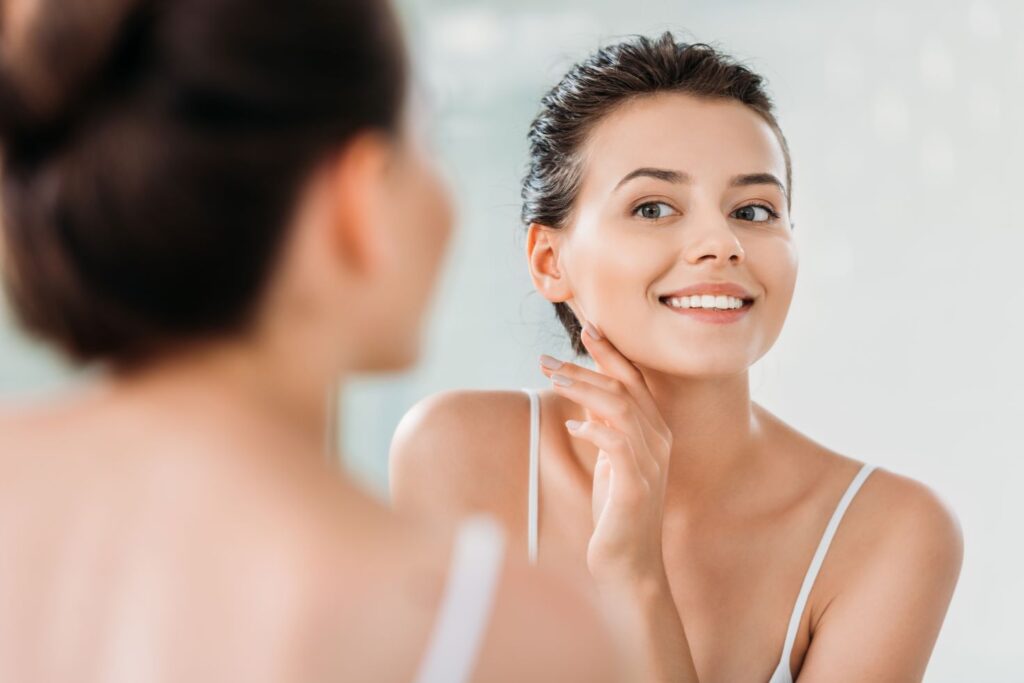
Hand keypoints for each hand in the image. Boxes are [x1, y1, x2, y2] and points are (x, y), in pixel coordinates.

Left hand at [539, 321, 672, 586]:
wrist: (629, 564)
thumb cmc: (616, 511)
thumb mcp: (611, 461)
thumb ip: (605, 428)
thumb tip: (584, 398)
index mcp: (654, 430)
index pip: (634, 379)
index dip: (610, 352)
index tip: (586, 326)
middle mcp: (659, 440)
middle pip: (623, 386)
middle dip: (585, 366)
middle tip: (547, 357)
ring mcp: (651, 462)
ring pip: (618, 407)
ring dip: (582, 388)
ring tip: (550, 378)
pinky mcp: (636, 485)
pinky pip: (616, 444)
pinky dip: (594, 430)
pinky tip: (573, 428)